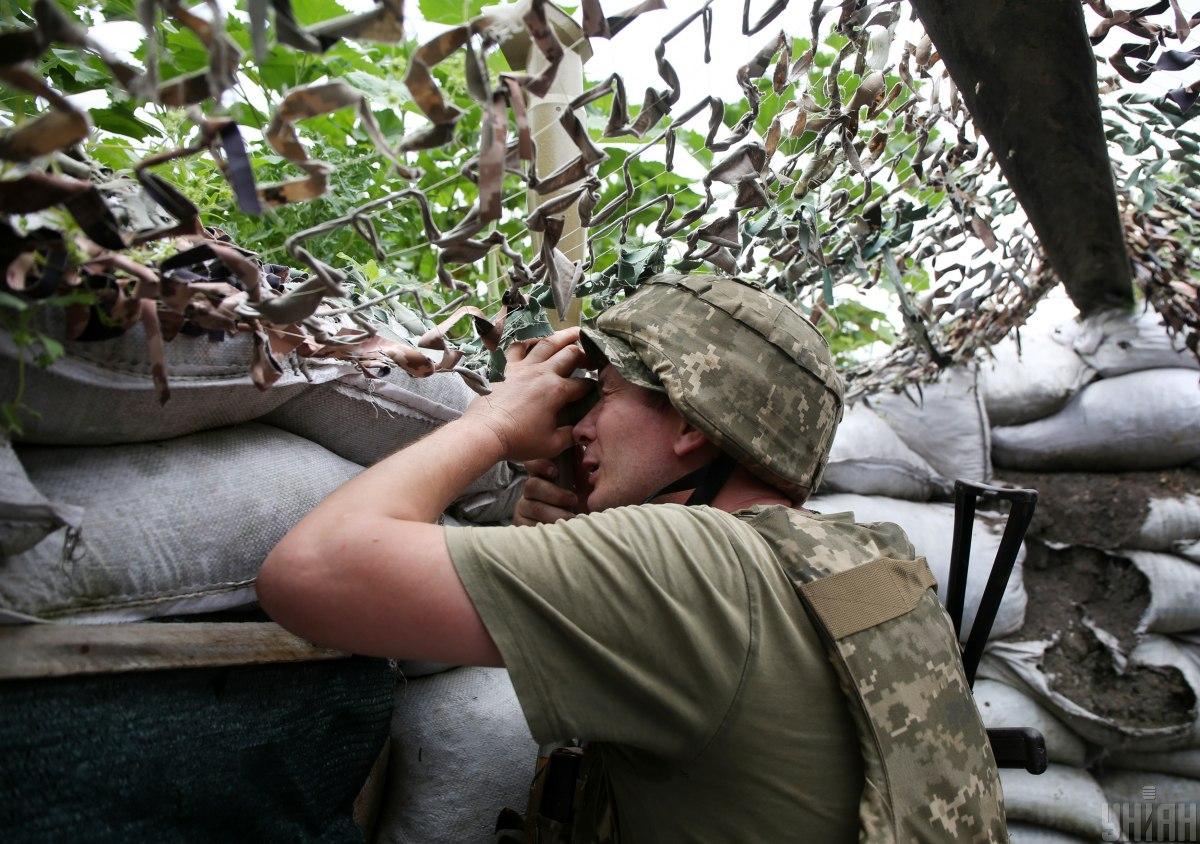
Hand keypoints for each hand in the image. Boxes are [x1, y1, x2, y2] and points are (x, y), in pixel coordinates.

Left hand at [462, 327, 591, 461]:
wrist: (485, 432)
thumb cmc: (519, 440)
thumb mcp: (551, 445)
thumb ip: (570, 436)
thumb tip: (581, 431)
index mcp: (557, 391)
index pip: (583, 385)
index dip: (593, 386)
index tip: (597, 388)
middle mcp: (543, 373)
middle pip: (570, 354)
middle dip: (586, 353)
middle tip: (593, 356)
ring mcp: (523, 367)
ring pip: (547, 343)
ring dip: (564, 336)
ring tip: (576, 331)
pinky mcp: (506, 367)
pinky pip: (518, 347)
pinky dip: (529, 341)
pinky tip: (535, 341)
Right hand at [512, 459, 579, 525]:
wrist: (583, 529)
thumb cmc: (583, 504)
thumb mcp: (584, 483)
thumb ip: (580, 465)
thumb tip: (578, 445)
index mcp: (543, 476)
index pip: (532, 464)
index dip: (539, 465)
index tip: (555, 472)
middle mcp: (531, 491)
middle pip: (532, 485)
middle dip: (555, 494)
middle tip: (574, 499)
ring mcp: (524, 507)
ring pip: (534, 507)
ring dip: (556, 513)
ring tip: (572, 518)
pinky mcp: (523, 525)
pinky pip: (530, 525)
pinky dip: (547, 526)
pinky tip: (559, 529)